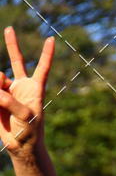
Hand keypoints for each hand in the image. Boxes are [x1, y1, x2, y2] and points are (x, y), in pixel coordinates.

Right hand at [0, 27, 54, 156]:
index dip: (46, 54)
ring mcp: (7, 91)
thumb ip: (11, 101)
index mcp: (35, 89)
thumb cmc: (30, 132)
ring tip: (0, 99)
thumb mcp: (26, 117)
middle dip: (12, 45)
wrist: (19, 146)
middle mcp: (21, 86)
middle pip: (17, 61)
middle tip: (9, 29)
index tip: (51, 39)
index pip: (42, 68)